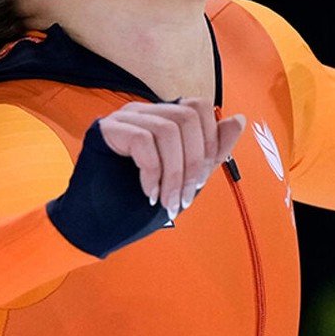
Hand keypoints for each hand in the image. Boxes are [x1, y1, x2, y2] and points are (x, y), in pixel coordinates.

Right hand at [47, 100, 244, 257]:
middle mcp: (142, 111)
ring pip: (168, 129)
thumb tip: (239, 119)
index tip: (199, 183)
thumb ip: (210, 152)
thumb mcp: (185, 179)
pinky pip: (143, 140)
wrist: (95, 228)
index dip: (209, 142)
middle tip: (183, 198)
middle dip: (194, 162)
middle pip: (187, 116)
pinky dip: (152, 172)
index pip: (198, 107)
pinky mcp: (105, 130)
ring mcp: (122, 118)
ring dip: (174, 173)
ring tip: (165, 201)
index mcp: (161, 118)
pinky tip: (147, 192)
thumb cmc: (136, 204)